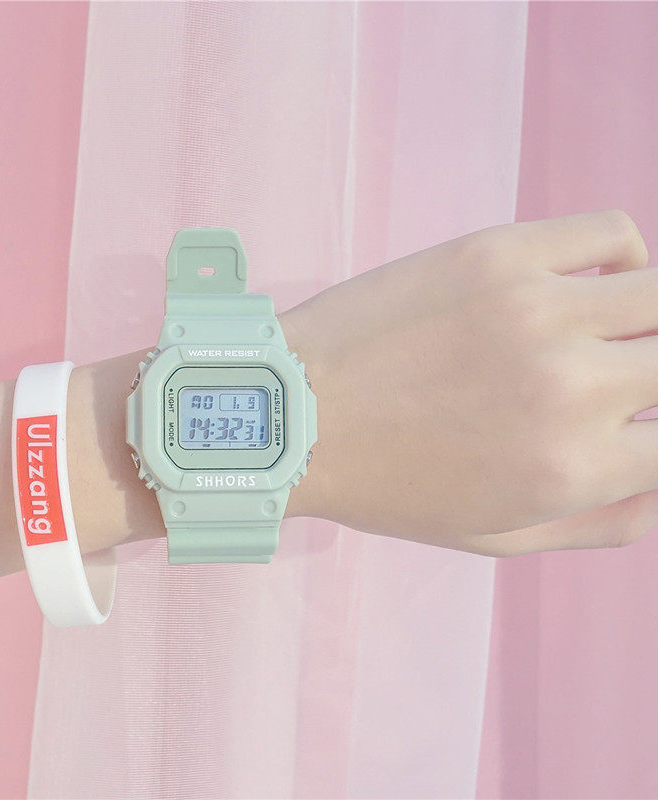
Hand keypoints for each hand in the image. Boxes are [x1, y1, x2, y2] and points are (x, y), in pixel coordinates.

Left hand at [283, 210, 657, 556]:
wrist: (296, 413)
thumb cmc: (386, 483)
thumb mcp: (495, 537)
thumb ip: (599, 523)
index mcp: (573, 468)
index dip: (656, 437)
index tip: (633, 425)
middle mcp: (572, 386)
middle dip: (654, 381)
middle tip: (619, 381)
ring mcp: (538, 309)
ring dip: (650, 321)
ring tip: (608, 333)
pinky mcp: (499, 254)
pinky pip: (610, 233)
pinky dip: (622, 257)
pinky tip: (590, 282)